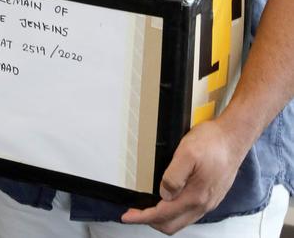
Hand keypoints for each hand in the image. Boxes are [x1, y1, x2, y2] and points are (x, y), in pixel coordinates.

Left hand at [121, 119, 247, 233]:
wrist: (234, 137)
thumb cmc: (213, 142)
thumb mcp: (187, 152)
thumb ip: (173, 176)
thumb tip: (164, 195)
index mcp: (195, 197)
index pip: (164, 215)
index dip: (143, 217)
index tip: (128, 216)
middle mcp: (203, 204)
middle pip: (172, 225)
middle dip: (151, 221)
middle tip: (135, 213)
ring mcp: (208, 201)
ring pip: (182, 220)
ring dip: (163, 218)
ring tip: (148, 208)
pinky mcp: (211, 195)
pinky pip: (190, 212)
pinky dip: (175, 212)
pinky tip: (168, 201)